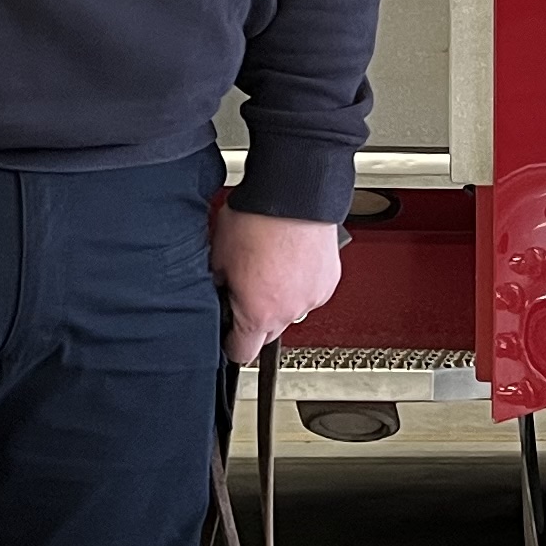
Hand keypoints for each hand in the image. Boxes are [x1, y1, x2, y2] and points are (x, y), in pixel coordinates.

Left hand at [210, 206, 341, 365]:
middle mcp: (289, 312)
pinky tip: (290, 260)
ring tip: (271, 266)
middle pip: (269, 334)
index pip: (242, 353)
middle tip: (247, 288)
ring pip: (291, 311)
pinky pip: (309, 292)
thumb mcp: (217, 257)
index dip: (231, 343)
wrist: (292, 193)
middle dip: (256, 318)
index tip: (229, 333)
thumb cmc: (255, 220)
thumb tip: (220, 292)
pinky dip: (300, 282)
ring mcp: (312, 297)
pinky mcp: (329, 280)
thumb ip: (219, 286)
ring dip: (281, 298)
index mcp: (258, 314)